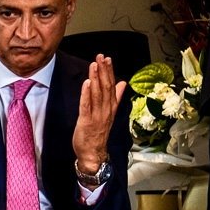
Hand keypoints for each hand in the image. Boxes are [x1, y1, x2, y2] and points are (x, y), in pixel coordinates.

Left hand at [72, 54, 124, 181]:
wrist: (93, 153)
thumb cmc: (98, 132)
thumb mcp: (109, 113)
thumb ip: (116, 97)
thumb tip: (122, 82)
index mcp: (111, 107)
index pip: (112, 85)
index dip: (109, 71)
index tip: (107, 58)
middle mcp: (106, 110)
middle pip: (106, 87)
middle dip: (104, 71)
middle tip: (101, 57)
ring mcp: (97, 115)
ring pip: (98, 94)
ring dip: (96, 78)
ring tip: (94, 65)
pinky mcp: (87, 121)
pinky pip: (87, 105)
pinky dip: (87, 94)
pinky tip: (87, 83)